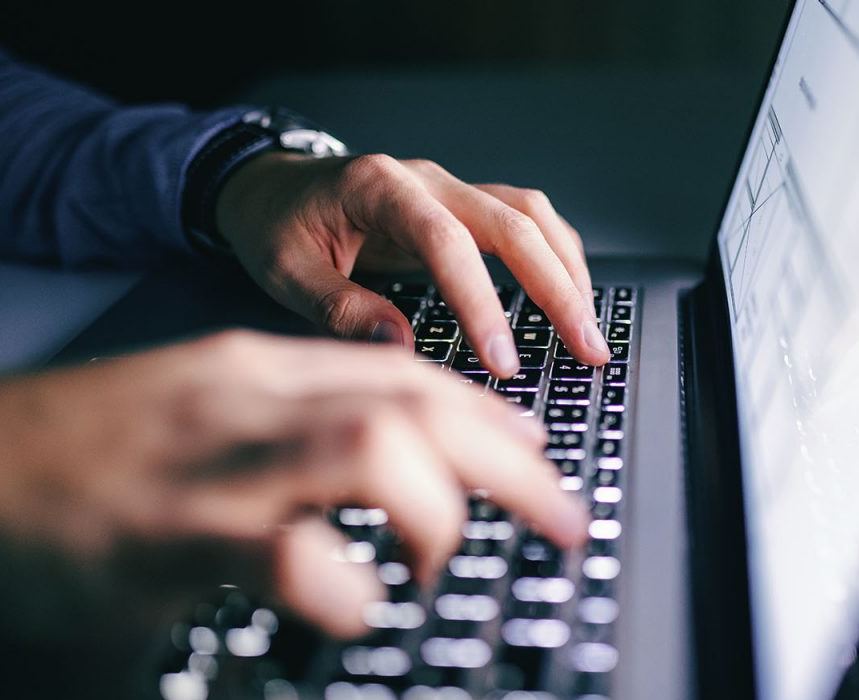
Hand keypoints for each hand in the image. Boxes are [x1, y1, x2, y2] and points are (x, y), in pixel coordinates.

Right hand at [0, 330, 586, 644]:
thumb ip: (285, 421)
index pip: (405, 373)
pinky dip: (342, 587)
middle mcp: (247, 403)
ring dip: (437, 510)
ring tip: (442, 561)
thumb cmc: (76, 453)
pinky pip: (286, 554)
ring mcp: (211, 464)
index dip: (488, 415)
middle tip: (559, 514)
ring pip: (370, 449)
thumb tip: (387, 454)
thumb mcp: (193, 410)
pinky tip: (353, 606)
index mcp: (254, 371)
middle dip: (508, 461)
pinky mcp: (169, 537)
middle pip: (414, 402)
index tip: (534, 452)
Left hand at [215, 152, 611, 376]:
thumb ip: (340, 309)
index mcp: (379, 188)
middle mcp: (426, 181)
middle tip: (586, 349)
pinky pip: (523, 223)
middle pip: (513, 223)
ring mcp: (449, 189)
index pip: (447, 243)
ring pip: (531, 216)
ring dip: (567, 272)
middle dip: (557, 289)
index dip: (481, 302)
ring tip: (589, 331)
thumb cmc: (274, 226)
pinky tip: (568, 298)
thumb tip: (401, 349)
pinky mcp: (460, 207)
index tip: (502, 360)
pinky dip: (553, 258)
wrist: (269, 186)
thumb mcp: (284, 272)